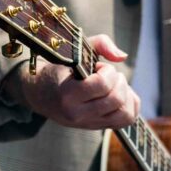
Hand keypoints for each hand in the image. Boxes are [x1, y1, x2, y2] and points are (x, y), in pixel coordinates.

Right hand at [6, 34, 139, 129]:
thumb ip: (99, 44)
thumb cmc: (58, 69)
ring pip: (125, 113)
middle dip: (118, 80)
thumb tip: (123, 56)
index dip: (107, 71)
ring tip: (113, 84)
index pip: (102, 85)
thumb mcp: (73, 51)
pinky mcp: (97, 127)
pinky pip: (127, 120)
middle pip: (116, 99)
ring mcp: (89, 124)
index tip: (98, 67)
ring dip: (126, 93)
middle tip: (106, 74)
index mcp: (67, 95)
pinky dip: (130, 104)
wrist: (40, 94)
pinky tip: (118, 92)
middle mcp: (78, 115)